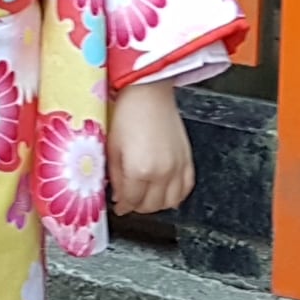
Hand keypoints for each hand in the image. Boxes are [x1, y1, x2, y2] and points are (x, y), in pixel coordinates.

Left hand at [104, 83, 196, 215]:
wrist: (148, 93)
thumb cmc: (128, 114)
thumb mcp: (112, 148)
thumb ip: (115, 176)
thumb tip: (117, 195)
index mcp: (139, 170)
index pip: (131, 202)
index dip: (123, 206)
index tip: (119, 205)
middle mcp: (162, 172)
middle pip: (151, 206)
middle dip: (138, 206)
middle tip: (129, 200)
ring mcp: (178, 167)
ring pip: (170, 202)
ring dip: (157, 204)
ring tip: (146, 197)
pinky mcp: (187, 159)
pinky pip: (187, 187)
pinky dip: (177, 195)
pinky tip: (167, 192)